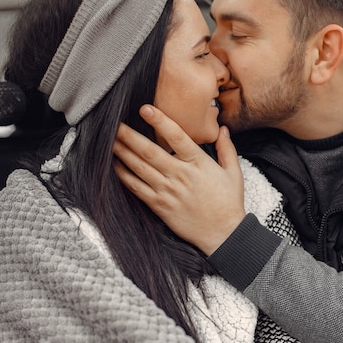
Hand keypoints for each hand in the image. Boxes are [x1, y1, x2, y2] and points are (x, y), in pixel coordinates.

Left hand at [114, 105, 245, 254]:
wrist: (223, 234)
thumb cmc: (229, 203)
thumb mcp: (234, 173)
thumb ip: (227, 148)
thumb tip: (222, 128)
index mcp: (198, 163)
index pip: (176, 136)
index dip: (160, 121)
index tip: (145, 108)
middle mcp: (180, 175)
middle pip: (149, 151)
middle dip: (130, 135)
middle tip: (115, 122)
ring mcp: (168, 191)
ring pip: (139, 168)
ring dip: (122, 152)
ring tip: (109, 140)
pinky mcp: (160, 206)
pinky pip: (137, 189)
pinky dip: (124, 176)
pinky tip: (115, 166)